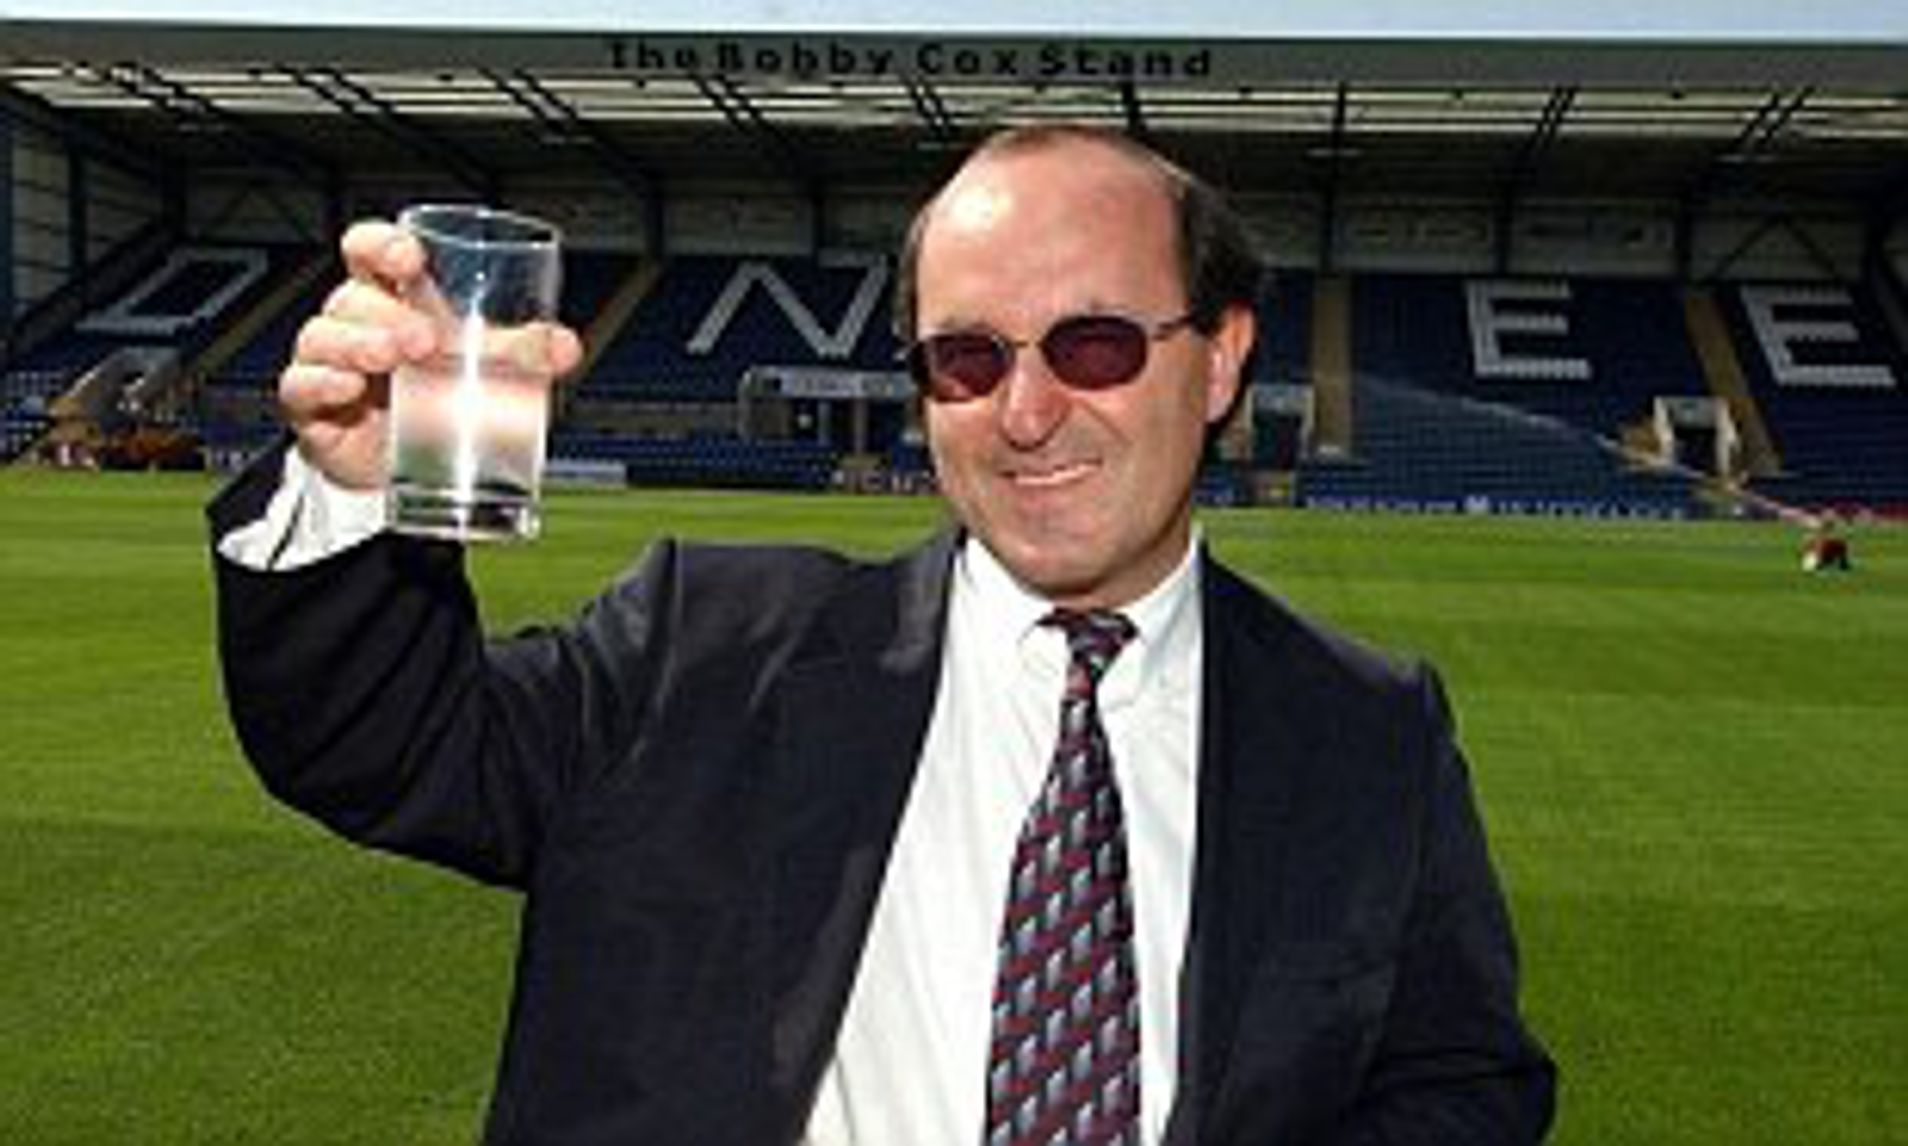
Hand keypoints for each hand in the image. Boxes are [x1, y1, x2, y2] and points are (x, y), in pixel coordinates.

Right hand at [280, 221, 583, 490]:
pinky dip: (323, 382)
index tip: (409, 257)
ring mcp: (329, 363)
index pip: (370, 251)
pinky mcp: (314, 408)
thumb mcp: (485, 367)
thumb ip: (523, 350)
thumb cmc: (440, 394)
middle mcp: (355, 322)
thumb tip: (563, 347)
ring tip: (393, 358)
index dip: (382, 244)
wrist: (412, 465)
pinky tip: (349, 386)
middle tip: (425, 338)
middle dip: (387, 312)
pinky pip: (302, 386)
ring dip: (359, 343)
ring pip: (325, 336)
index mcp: (392, 296)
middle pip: (352, 296)